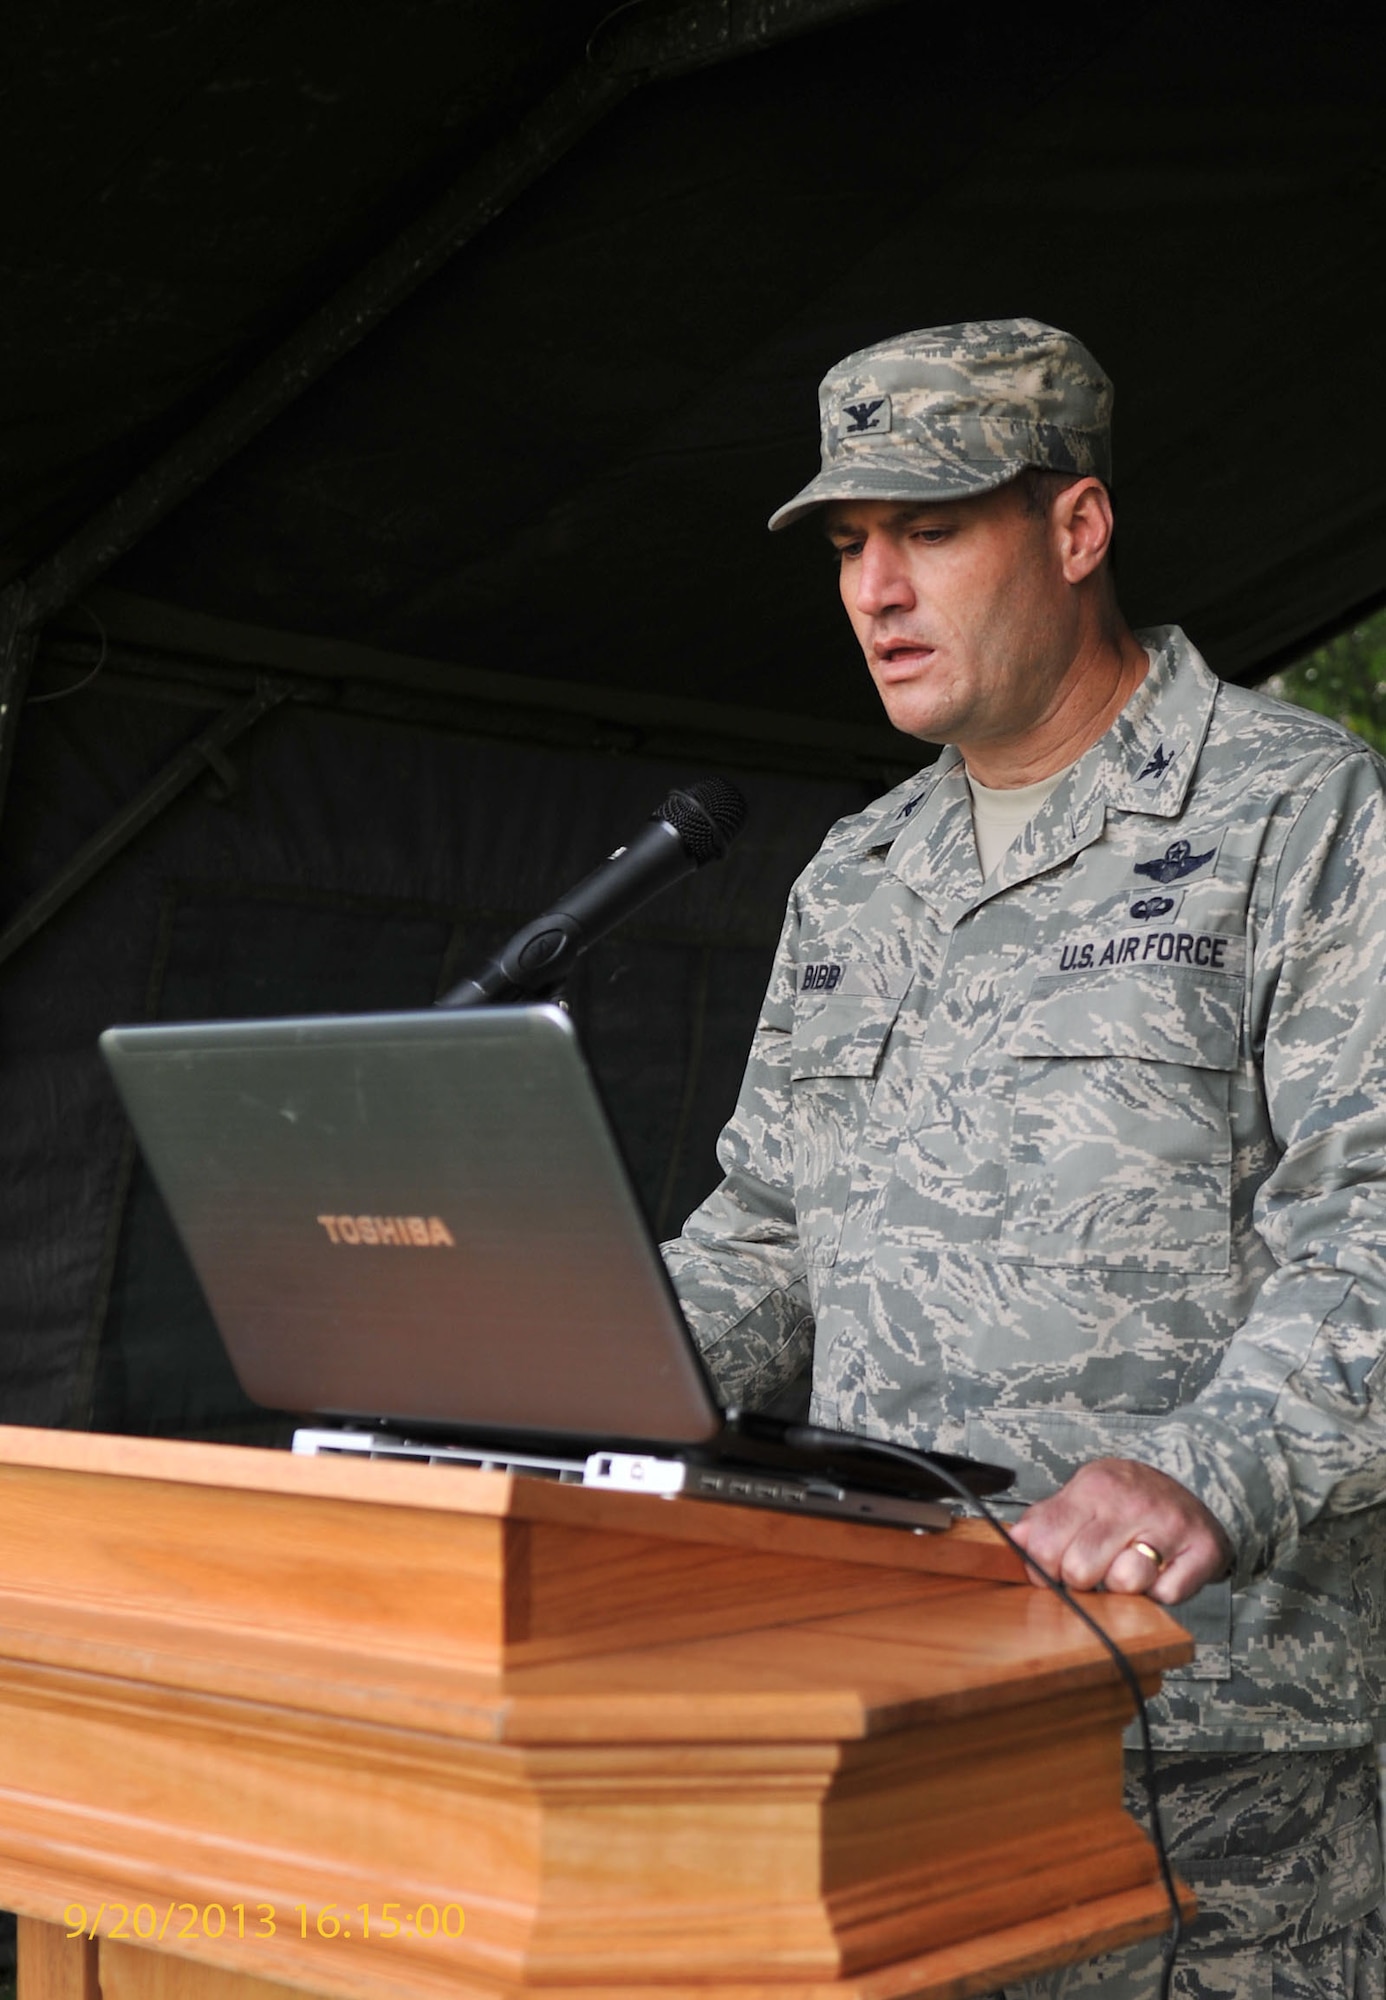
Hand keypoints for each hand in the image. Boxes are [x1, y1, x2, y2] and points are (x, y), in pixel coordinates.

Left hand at [1006, 1457, 1232, 1604]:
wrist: (1194, 1486)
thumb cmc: (1127, 1500)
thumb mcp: (1083, 1496)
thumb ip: (1044, 1520)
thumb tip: (1012, 1544)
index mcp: (1093, 1486)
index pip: (1044, 1544)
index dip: (1042, 1569)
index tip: (1054, 1569)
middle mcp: (1131, 1502)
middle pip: (1080, 1571)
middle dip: (1082, 1580)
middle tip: (1097, 1566)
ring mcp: (1169, 1525)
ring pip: (1124, 1584)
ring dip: (1123, 1586)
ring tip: (1129, 1564)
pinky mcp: (1203, 1551)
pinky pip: (1166, 1596)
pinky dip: (1160, 1592)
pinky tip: (1160, 1570)